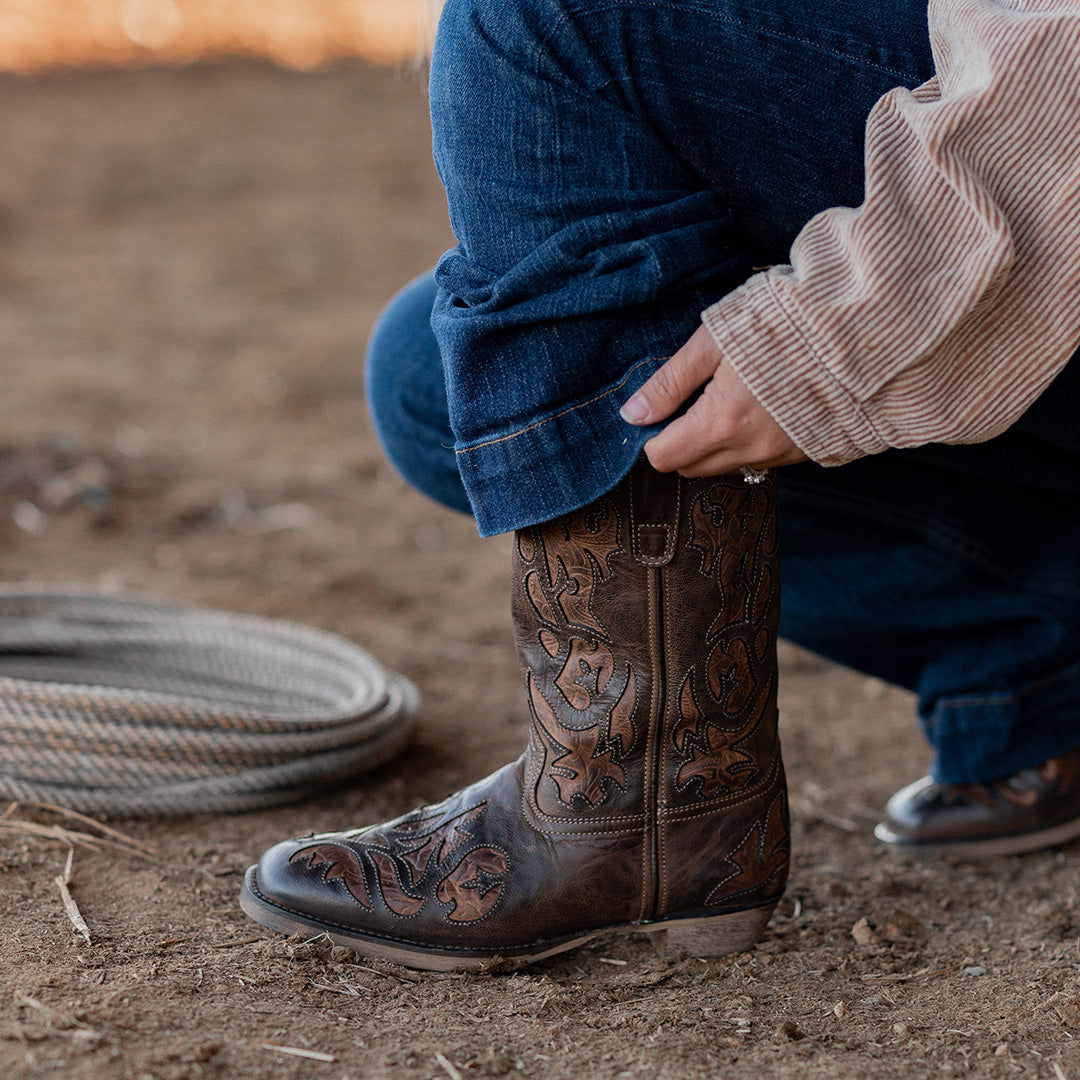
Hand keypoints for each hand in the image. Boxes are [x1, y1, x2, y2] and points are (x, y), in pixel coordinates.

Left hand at [620, 324, 806, 476]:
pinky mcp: (806, 451)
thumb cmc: (784, 321)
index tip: (660, 411)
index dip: (652, 437)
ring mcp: (782, 455)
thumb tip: (632, 414)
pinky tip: (759, 405)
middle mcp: (751, 449)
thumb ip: (670, 382)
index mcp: (722, 423)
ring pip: (726, 465)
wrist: (864, 324)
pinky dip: (747, 442)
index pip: (664, 458)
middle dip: (679, 443)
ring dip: (714, 443)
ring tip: (728, 397)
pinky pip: (760, 460)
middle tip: (691, 400)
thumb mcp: (715, 340)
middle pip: (691, 468)